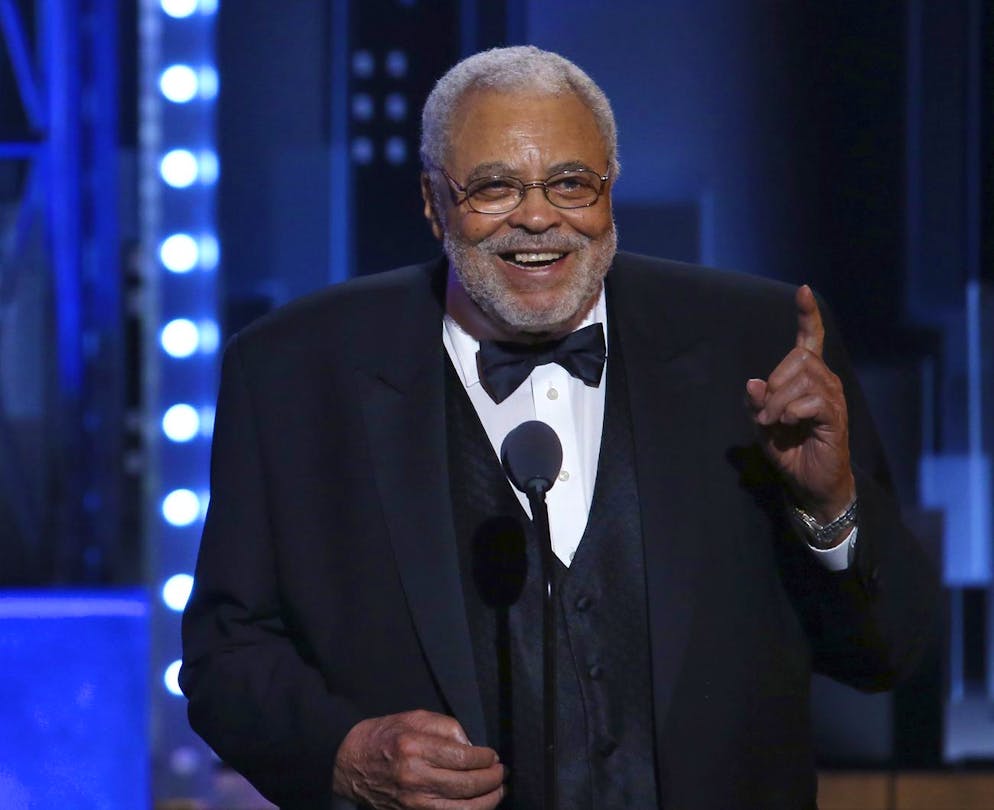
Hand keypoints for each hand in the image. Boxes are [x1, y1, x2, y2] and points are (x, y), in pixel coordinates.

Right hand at [332, 709, 505, 809]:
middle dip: (492, 780)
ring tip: (498, 791)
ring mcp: (412, 803)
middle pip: (467, 786)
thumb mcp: (413, 718)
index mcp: (415, 749)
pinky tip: (478, 806)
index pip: (463, 759)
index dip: (485, 759)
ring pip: (462, 809)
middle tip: (501, 773)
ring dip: (487, 802)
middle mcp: (415, 779)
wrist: (347, 763)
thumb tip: (472, 747)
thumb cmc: (382, 736)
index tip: (493, 755)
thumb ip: (446, 728)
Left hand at [745, 285, 854, 522]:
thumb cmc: (789, 450)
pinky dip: (791, 412)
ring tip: (774, 423)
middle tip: (766, 415)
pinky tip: (787, 425)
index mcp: (808, 377)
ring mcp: (833, 398)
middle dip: (773, 386)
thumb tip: (753, 382)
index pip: (810, 339)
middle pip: (797, 359)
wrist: (811, 483)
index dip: (807, 315)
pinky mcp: (836, 417)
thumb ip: (756, 403)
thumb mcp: (762, 425)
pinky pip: (811, 401)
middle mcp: (826, 381)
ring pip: (802, 380)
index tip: (803, 290)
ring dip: (778, 403)